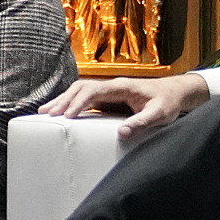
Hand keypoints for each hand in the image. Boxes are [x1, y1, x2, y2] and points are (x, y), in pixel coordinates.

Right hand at [38, 71, 212, 141]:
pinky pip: (85, 97)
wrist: (175, 93)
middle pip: (81, 88)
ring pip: (80, 90)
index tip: (66, 115)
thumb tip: (121, 132)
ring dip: (63, 100)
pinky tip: (61, 112)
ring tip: (45, 112)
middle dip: (63, 100)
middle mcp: (112, 86)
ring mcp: (109, 91)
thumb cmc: (168, 103)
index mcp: (121, 87)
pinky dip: (70, 102)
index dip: (78, 102)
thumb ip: (141, 122)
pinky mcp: (108, 98)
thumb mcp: (159, 114)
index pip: (93, 91)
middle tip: (46, 114)